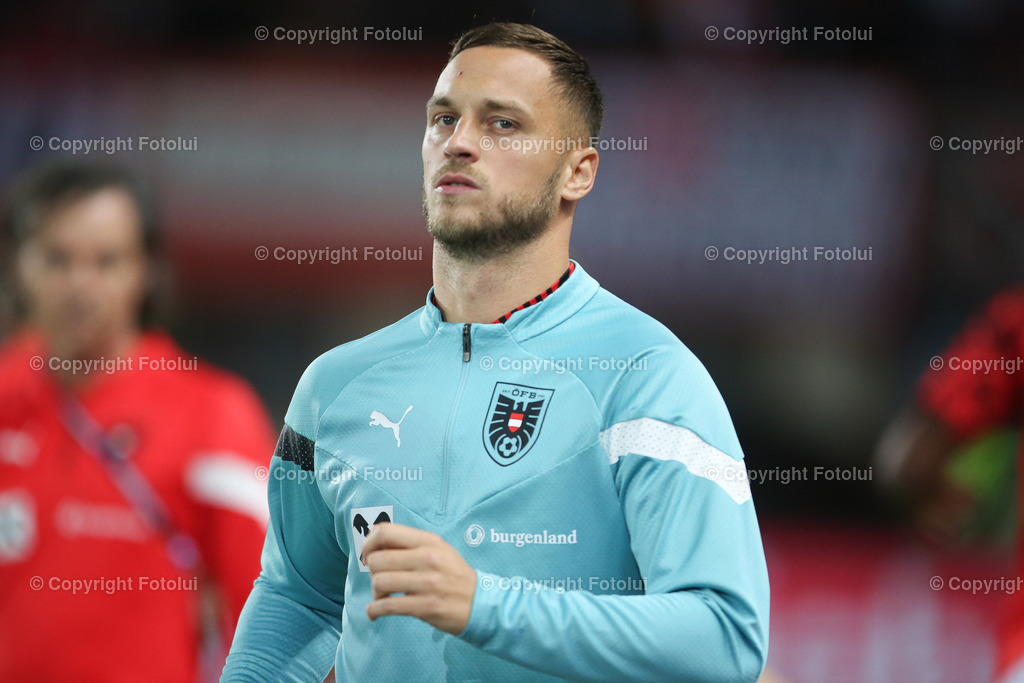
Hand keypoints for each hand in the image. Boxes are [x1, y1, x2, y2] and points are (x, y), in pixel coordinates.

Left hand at [361, 523, 476, 634]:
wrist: (480, 603)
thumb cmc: (455, 575)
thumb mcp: (439, 550)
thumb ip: (410, 542)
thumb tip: (375, 532)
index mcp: (429, 541)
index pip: (386, 532)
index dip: (369, 543)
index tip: (367, 554)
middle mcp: (428, 558)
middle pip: (378, 559)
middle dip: (372, 572)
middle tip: (380, 579)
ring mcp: (427, 583)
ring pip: (380, 582)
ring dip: (375, 593)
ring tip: (383, 597)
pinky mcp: (426, 606)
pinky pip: (388, 606)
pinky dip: (374, 611)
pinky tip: (375, 613)